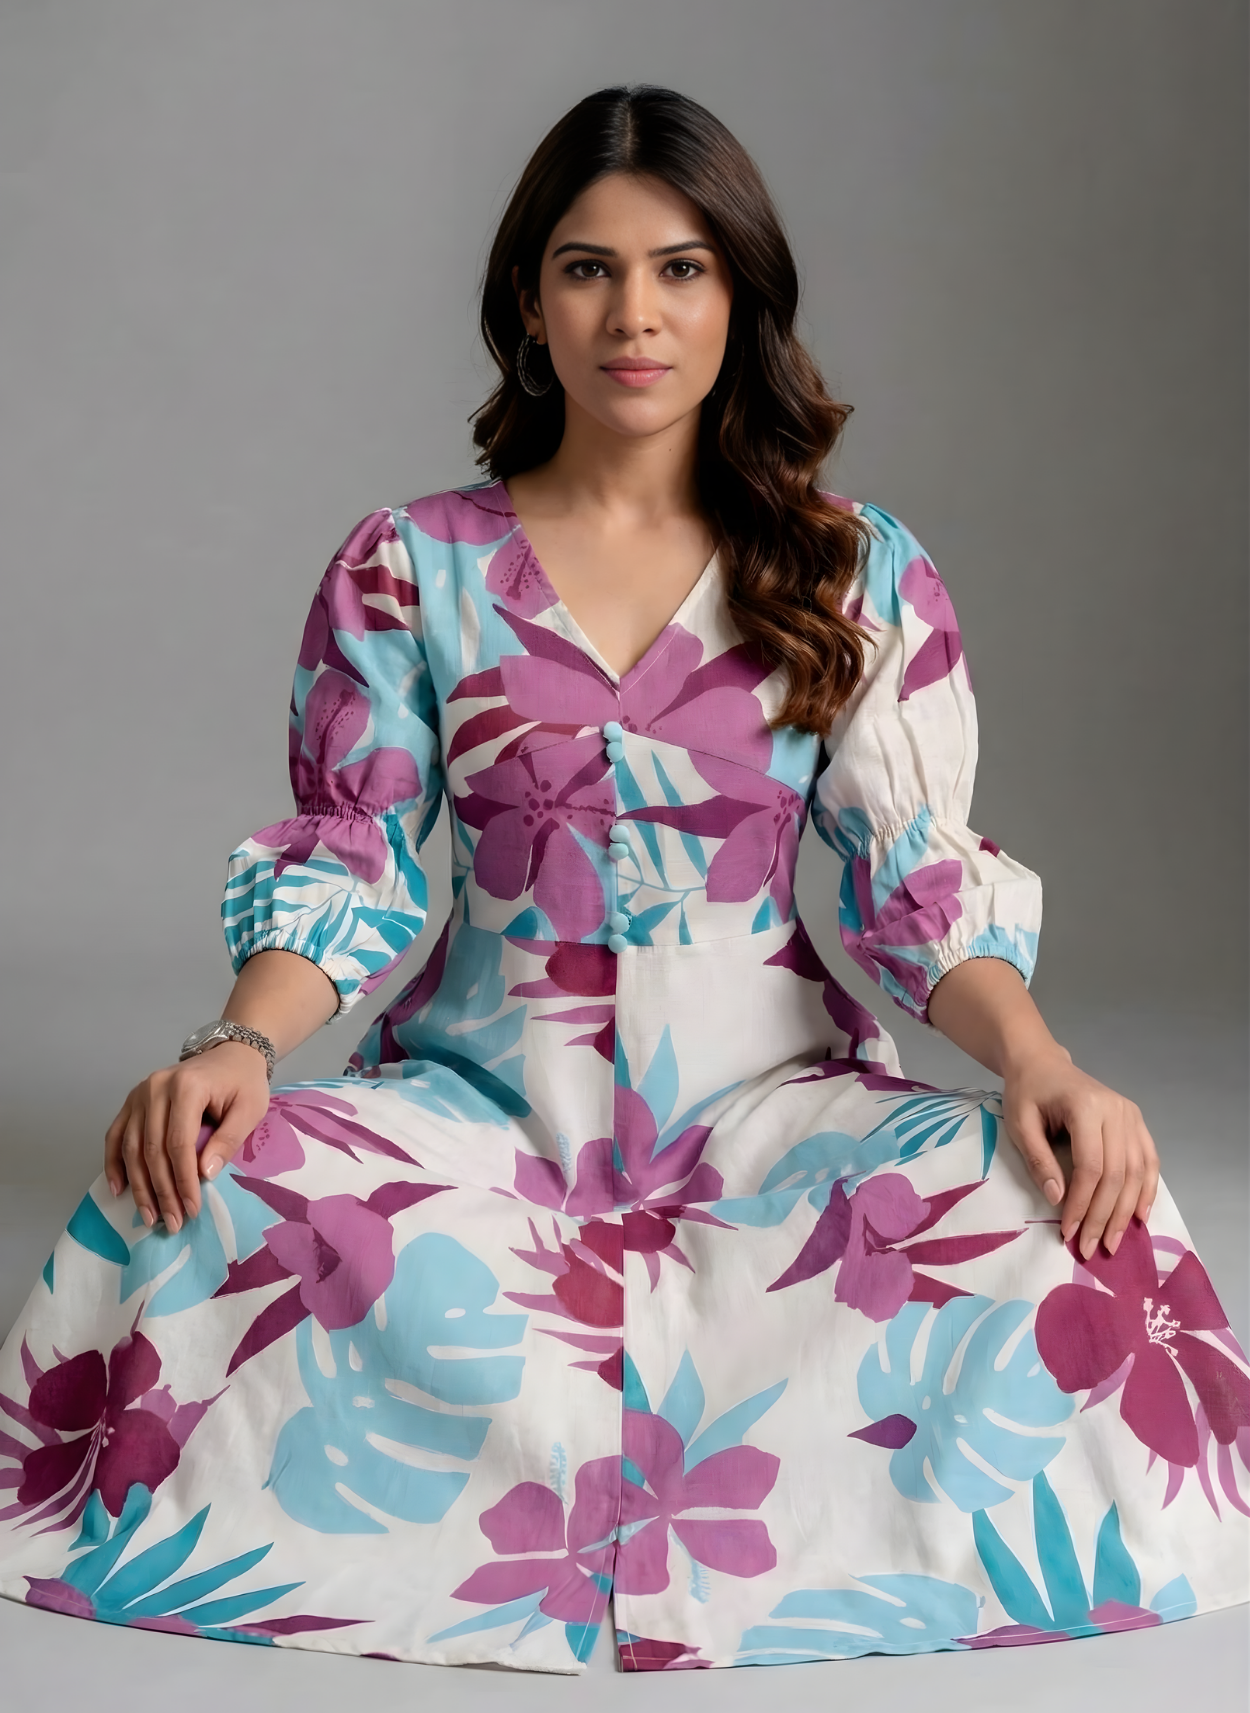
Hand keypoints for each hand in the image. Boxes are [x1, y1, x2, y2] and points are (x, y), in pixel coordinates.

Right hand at [104, 1042, 270, 1230]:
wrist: (231, 1054)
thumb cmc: (243, 1083)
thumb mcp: (250, 1110)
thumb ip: (228, 1140)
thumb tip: (205, 1174)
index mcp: (187, 1087)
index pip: (179, 1143)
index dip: (183, 1180)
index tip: (191, 1209)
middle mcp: (156, 1087)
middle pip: (152, 1149)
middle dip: (161, 1191)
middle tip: (171, 1222)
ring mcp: (139, 1093)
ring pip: (131, 1147)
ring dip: (139, 1186)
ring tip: (150, 1216)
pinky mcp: (132, 1100)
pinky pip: (115, 1135)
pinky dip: (114, 1164)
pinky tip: (119, 1190)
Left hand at [1001, 1044, 1158, 1259]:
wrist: (1042, 1062)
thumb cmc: (1026, 1092)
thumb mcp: (1020, 1124)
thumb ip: (1038, 1160)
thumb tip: (1058, 1199)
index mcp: (1086, 1107)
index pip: (1090, 1166)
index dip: (1082, 1203)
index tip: (1070, 1233)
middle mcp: (1117, 1110)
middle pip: (1117, 1173)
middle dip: (1104, 1215)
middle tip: (1093, 1249)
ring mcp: (1131, 1115)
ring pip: (1137, 1171)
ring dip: (1127, 1211)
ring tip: (1114, 1241)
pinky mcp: (1136, 1121)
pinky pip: (1148, 1160)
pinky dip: (1146, 1190)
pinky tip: (1139, 1216)